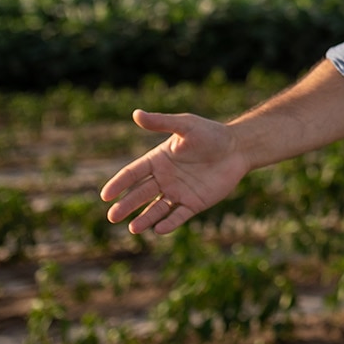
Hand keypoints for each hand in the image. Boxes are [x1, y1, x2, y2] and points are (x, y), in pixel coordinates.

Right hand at [99, 110, 248, 234]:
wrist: (238, 148)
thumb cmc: (210, 134)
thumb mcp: (184, 126)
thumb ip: (161, 123)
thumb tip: (136, 114)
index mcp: (158, 160)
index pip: (133, 174)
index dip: (119, 184)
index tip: (105, 196)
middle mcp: (165, 178)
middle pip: (140, 194)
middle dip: (126, 205)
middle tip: (112, 217)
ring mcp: (179, 192)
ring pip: (156, 209)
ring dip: (144, 219)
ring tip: (133, 229)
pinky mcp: (194, 203)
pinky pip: (178, 216)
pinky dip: (169, 223)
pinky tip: (159, 229)